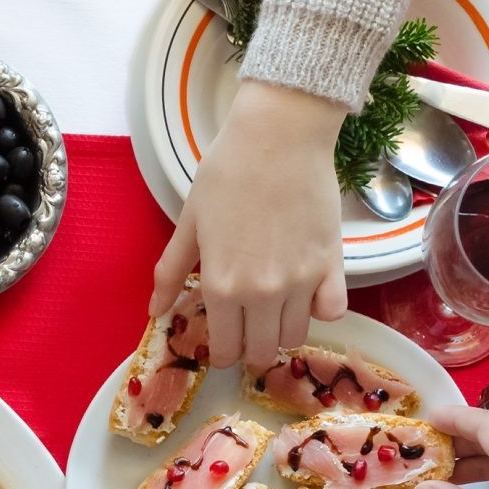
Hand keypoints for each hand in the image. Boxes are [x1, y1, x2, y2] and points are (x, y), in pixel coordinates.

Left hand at [150, 80, 347, 371]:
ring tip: (276, 306)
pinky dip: (321, 308)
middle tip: (249, 325)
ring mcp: (300, 283)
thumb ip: (171, 273)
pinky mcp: (332, 265)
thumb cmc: (227, 173)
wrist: (278, 136)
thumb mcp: (190, 223)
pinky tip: (309, 291)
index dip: (223, 351)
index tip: (224, 337)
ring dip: (284, 329)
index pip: (227, 351)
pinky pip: (333, 311)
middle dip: (252, 346)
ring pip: (296, 337)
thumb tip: (155, 312)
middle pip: (263, 353)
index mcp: (222, 287)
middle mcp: (261, 294)